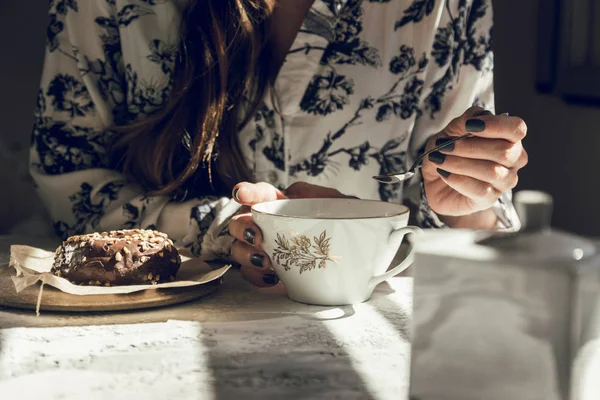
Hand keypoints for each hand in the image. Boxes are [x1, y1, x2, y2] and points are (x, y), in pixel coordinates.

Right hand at [228, 181, 348, 286]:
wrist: (351, 256)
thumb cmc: (343, 225)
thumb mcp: (342, 206)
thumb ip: (331, 198)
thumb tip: (315, 197)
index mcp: (282, 203)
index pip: (261, 193)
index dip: (248, 191)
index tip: (241, 193)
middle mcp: (267, 224)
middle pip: (240, 222)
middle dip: (243, 228)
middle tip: (257, 237)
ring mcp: (265, 248)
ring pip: (238, 248)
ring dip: (246, 255)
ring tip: (265, 262)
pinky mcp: (269, 271)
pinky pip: (251, 273)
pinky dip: (256, 276)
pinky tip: (272, 277)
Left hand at [421, 107, 527, 221]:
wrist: (433, 181)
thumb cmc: (446, 153)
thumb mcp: (448, 133)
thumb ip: (462, 123)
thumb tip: (477, 116)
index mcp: (508, 138)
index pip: (516, 128)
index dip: (495, 125)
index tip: (469, 126)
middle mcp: (513, 160)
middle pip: (505, 151)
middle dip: (470, 147)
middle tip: (445, 146)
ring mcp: (504, 181)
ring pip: (492, 172)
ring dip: (461, 163)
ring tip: (440, 160)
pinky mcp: (490, 199)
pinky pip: (481, 190)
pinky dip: (458, 179)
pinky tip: (444, 173)